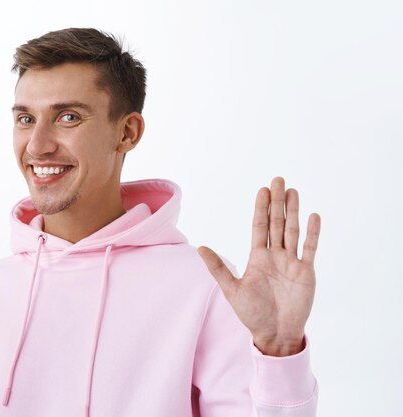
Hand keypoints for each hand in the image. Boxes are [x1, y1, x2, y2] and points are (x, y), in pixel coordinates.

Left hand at [198, 177, 320, 355]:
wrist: (274, 333)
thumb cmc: (252, 313)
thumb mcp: (232, 289)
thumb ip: (218, 267)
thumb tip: (201, 248)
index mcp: (257, 257)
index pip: (259, 226)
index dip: (261, 208)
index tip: (262, 189)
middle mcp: (275, 256)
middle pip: (277, 223)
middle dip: (277, 202)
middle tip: (278, 180)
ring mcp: (291, 262)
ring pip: (292, 231)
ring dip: (294, 211)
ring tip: (293, 191)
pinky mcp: (305, 272)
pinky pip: (309, 249)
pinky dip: (312, 233)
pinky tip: (313, 216)